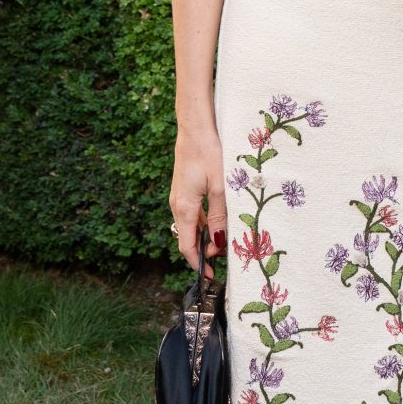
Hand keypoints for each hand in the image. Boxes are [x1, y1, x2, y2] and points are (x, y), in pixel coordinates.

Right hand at [170, 126, 227, 269]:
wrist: (195, 128)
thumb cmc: (209, 154)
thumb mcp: (220, 187)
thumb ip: (219, 216)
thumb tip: (218, 244)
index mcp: (184, 208)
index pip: (186, 246)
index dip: (197, 263)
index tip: (210, 275)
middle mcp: (177, 205)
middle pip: (188, 238)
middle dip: (203, 252)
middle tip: (225, 256)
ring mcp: (179, 197)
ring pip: (190, 225)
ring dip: (205, 237)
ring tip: (225, 240)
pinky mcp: (184, 189)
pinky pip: (192, 213)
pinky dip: (203, 223)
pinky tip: (218, 220)